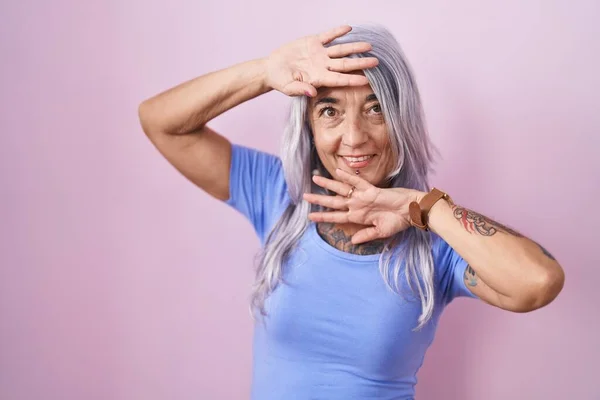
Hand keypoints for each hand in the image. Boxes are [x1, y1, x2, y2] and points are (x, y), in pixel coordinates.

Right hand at [264, 25, 378, 96]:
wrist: (272, 69)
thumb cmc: (281, 81)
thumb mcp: (289, 88)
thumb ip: (301, 89)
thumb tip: (312, 92)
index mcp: (319, 78)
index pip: (339, 79)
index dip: (353, 79)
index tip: (366, 80)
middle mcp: (323, 66)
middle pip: (346, 64)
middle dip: (361, 63)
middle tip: (376, 62)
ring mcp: (319, 54)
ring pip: (341, 50)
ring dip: (354, 47)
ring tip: (369, 46)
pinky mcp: (313, 42)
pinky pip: (328, 36)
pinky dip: (338, 32)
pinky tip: (349, 29)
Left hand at [302, 169, 424, 243]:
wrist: (411, 212)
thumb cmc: (398, 222)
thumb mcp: (380, 232)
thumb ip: (366, 235)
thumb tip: (352, 242)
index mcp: (358, 217)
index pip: (336, 217)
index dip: (323, 217)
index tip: (310, 218)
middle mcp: (357, 206)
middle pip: (334, 202)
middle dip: (319, 200)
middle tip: (304, 196)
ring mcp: (363, 197)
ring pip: (341, 189)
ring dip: (328, 184)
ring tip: (314, 179)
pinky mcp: (371, 190)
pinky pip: (357, 182)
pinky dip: (348, 177)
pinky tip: (338, 171)